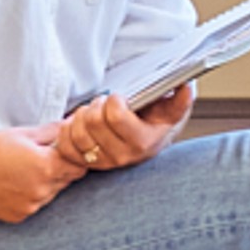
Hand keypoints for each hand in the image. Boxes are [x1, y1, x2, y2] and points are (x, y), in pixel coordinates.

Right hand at [0, 126, 80, 225]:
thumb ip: (53, 131)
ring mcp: (29, 206)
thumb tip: (72, 125)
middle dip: (60, 168)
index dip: (75, 156)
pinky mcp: (17, 216)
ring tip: (22, 170)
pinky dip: (30, 195)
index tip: (65, 150)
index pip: (80, 165)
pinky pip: (34, 205)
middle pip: (67, 180)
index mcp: (46, 167)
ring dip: (46, 183)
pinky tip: (13, 183)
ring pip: (51, 193)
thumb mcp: (24, 134)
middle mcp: (41, 190)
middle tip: (40, 157)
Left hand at [53, 83, 193, 174]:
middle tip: (105, 102)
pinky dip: (66, 131)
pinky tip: (78, 124)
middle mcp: (121, 156)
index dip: (113, 100)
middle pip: (93, 121)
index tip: (119, 97)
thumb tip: (185, 86)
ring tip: (94, 112)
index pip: (115, 116)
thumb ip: (181, 99)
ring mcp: (101, 162)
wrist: (149, 140)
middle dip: (97, 104)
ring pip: (76, 132)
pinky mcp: (85, 163)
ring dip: (81, 115)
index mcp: (142, 142)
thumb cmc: (158, 121)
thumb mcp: (173, 109)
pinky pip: (65, 146)